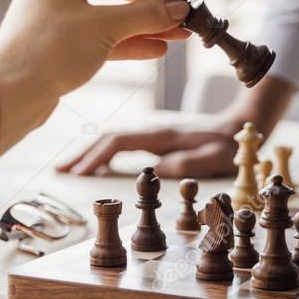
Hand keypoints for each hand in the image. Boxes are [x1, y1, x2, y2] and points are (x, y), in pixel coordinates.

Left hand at [0, 0, 190, 109]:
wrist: (10, 94)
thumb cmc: (48, 51)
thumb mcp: (105, 28)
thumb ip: (146, 15)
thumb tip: (178, 9)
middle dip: (154, 2)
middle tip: (183, 13)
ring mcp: (61, 15)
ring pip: (115, 13)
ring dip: (148, 23)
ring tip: (179, 34)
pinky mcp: (64, 42)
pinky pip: (105, 35)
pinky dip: (131, 40)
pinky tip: (156, 48)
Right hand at [57, 74, 297, 177]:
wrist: (241, 125)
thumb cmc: (230, 144)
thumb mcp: (215, 157)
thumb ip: (188, 162)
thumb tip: (155, 170)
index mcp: (162, 135)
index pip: (119, 143)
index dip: (96, 157)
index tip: (77, 173)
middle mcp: (154, 131)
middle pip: (108, 138)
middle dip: (82, 154)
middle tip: (58, 172)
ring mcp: (154, 133)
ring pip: (113, 139)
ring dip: (89, 153)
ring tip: (67, 169)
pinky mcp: (157, 139)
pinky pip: (123, 143)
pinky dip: (103, 152)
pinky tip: (95, 163)